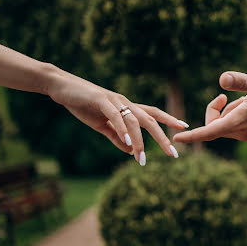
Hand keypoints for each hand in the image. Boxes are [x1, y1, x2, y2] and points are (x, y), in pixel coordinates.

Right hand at [47, 68, 187, 165]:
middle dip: (162, 137)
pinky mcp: (101, 100)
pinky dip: (123, 129)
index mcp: (126, 107)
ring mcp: (114, 100)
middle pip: (150, 119)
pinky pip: (116, 116)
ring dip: (140, 141)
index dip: (169, 119)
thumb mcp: (101, 125)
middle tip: (173, 154)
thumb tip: (130, 150)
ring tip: (142, 158)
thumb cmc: (83, 105)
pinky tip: (128, 142)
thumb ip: (116, 137)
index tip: (184, 127)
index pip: (153, 113)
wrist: (62, 87)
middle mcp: (125, 102)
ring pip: (134, 121)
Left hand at [173, 71, 246, 142]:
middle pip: (214, 125)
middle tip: (224, 96)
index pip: (209, 131)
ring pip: (224, 124)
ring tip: (246, 100)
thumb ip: (241, 81)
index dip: (192, 136)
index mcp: (239, 122)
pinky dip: (235, 114)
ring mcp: (246, 135)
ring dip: (228, 111)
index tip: (176, 138)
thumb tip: (222, 78)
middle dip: (215, 110)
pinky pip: (234, 125)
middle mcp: (241, 132)